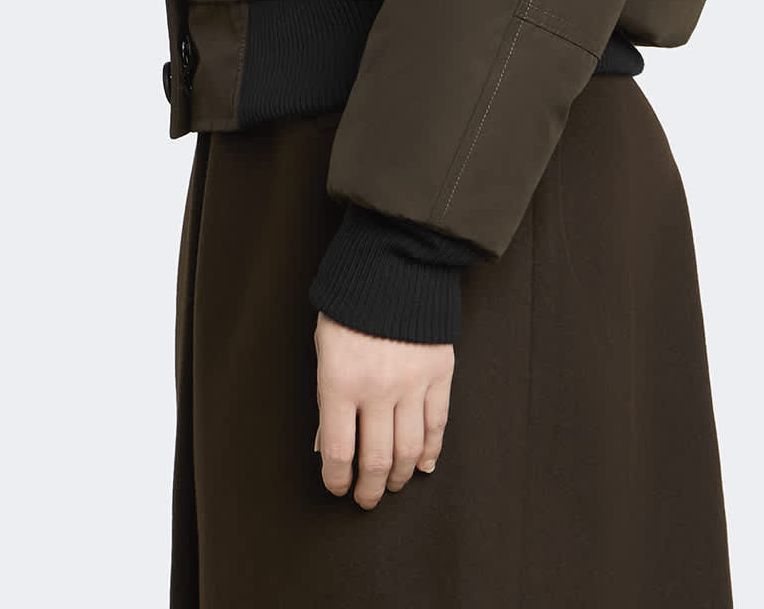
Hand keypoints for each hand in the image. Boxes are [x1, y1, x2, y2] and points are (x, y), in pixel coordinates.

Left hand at [313, 310, 454, 506]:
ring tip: (392, 484)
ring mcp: (412, 382)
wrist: (394, 264)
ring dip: (400, 476)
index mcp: (339, 381)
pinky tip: (424, 465)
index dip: (337, 480)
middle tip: (366, 498)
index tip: (338, 488)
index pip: (338, 452)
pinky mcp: (440, 373)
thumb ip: (326, 398)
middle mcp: (377, 388)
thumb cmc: (350, 306)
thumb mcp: (324, 348)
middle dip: (369, 489)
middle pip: (376, 460)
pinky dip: (431, 451)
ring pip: (410, 450)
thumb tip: (328, 447)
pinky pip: (437, 425)